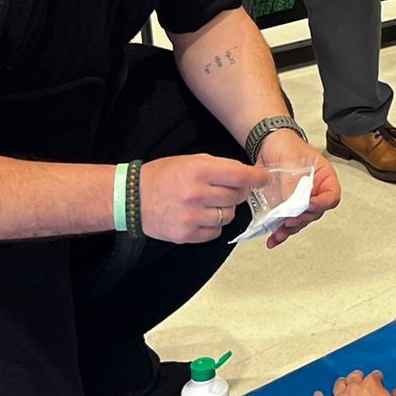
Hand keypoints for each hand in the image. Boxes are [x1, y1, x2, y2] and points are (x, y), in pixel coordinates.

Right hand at [137, 153, 268, 242]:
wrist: (131, 198)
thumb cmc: (162, 176)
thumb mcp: (191, 161)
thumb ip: (220, 168)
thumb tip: (247, 176)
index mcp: (198, 171)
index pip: (240, 176)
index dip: (257, 178)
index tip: (264, 179)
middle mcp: (195, 194)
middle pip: (237, 197)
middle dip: (236, 193)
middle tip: (225, 190)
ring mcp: (190, 216)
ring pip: (228, 216)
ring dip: (224, 210)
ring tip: (208, 203)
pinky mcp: (185, 234)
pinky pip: (215, 232)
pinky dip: (213, 225)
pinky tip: (200, 216)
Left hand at [252, 127, 341, 250]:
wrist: (267, 144)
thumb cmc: (286, 146)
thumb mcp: (292, 161)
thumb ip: (294, 184)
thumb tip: (294, 205)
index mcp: (324, 178)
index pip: (331, 196)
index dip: (320, 204)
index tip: (307, 205)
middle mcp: (314, 192)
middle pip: (314, 213)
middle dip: (301, 219)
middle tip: (289, 220)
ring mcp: (299, 201)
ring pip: (300, 221)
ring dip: (289, 229)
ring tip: (278, 234)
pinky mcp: (285, 206)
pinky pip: (285, 222)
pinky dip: (279, 231)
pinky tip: (273, 238)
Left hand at [312, 369, 395, 395]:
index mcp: (371, 384)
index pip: (375, 376)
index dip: (378, 379)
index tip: (379, 383)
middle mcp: (353, 386)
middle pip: (355, 376)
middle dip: (358, 377)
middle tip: (360, 381)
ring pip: (338, 384)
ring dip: (341, 383)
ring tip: (342, 384)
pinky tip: (318, 395)